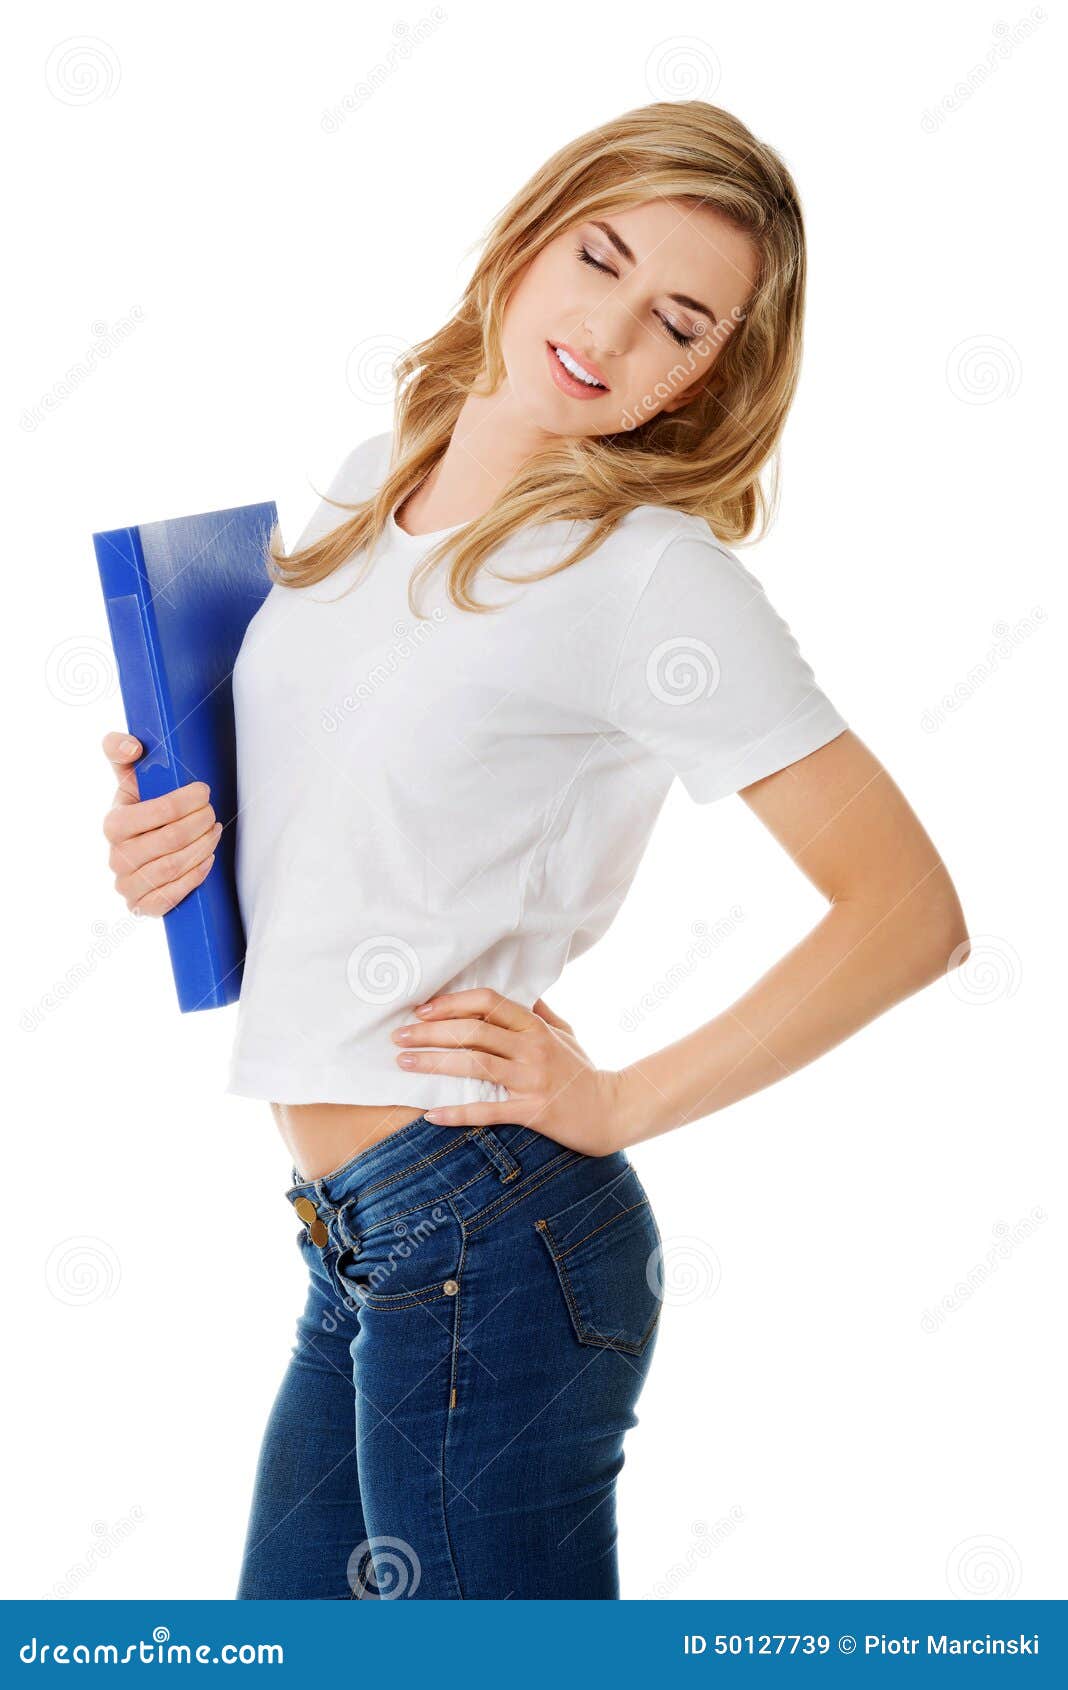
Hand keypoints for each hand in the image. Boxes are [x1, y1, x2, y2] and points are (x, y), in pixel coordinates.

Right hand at [101, 731, 221, 915]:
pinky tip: (207, 860)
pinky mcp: (142, 906)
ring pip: (174, 867)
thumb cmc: (141, 810)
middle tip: (212, 813)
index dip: (187, 800)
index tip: (204, 791)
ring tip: (214, 831)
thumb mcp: (130, 778)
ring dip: (203, 847)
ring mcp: (127, 885)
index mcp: (113, 824)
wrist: (142, 851)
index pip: (159, 812)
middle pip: (172, 840)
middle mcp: (116, 857)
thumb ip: (121, 751)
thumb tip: (132, 746)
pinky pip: (170, 897)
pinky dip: (195, 877)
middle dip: (201, 823)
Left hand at [391, 988, 626, 1155]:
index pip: (488, 1003)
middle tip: (399, 1036)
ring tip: (405, 1063)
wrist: (612, 1110)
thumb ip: (539, 1013)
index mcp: (536, 1026)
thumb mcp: (565, 1033)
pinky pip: (487, 1111)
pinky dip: (457, 1112)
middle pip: (473, 1032)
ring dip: (435, 1063)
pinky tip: (431, 1113)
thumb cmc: (584, 1071)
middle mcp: (532, 1048)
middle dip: (430, 1032)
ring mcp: (532, 1080)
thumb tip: (518, 993)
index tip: (423, 1011)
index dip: (452, 1003)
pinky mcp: (532, 1111)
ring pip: (475, 1065)